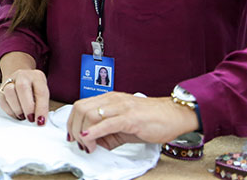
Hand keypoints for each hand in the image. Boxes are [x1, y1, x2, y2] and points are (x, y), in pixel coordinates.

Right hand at [0, 68, 49, 124]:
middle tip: (31, 119)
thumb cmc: (35, 90)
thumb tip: (40, 120)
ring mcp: (10, 80)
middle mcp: (23, 76)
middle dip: (27, 107)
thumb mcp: (43, 93)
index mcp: (37, 77)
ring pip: (9, 91)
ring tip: (22, 116)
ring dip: (17, 108)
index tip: (40, 121)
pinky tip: (16, 114)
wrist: (21, 79)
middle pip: (22, 87)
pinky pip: (2, 100)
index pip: (41, 92)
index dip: (41, 108)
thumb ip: (42, 105)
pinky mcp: (0, 89)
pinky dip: (9, 110)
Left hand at [68, 92, 198, 152]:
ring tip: (88, 146)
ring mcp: (121, 107)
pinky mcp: (130, 118)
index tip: (72, 136)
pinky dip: (94, 132)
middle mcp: (112, 100)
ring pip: (89, 114)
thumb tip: (93, 145)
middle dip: (74, 128)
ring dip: (83, 133)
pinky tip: (90, 140)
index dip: (72, 122)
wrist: (175, 115)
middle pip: (80, 108)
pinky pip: (106, 123)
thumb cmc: (152, 119)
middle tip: (78, 143)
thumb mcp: (124, 127)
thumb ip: (107, 134)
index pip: (80, 106)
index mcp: (109, 99)